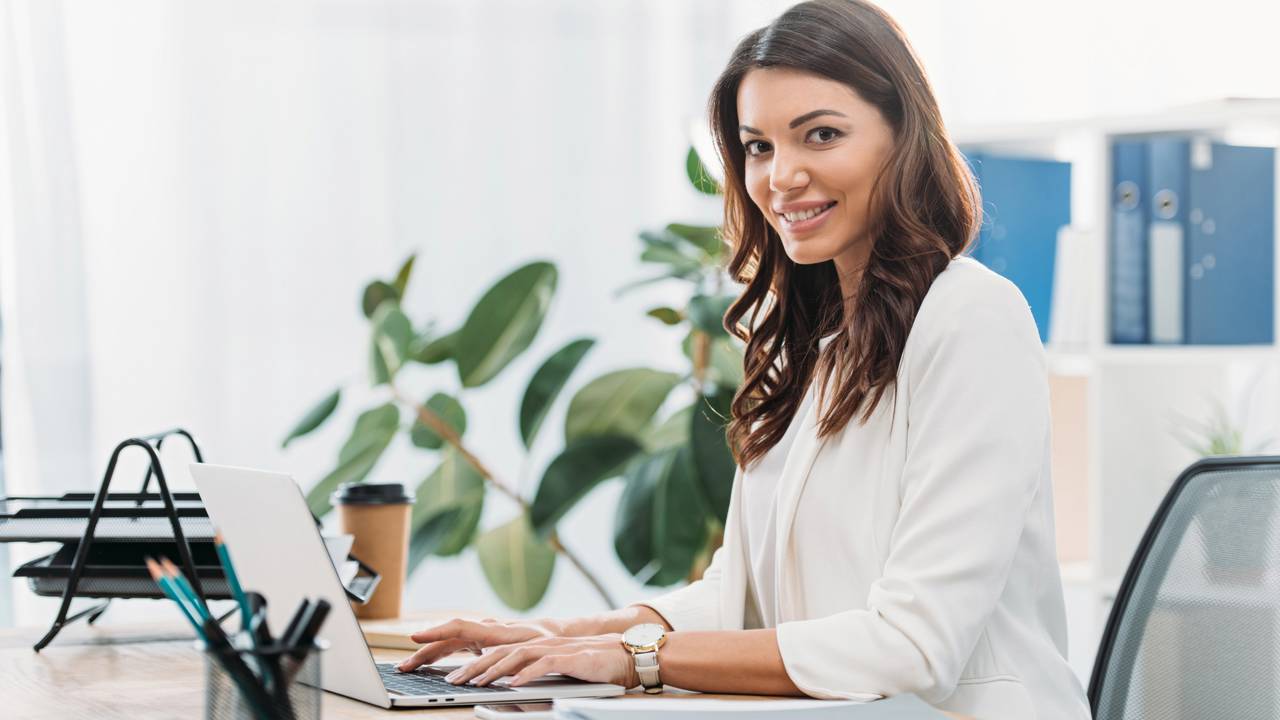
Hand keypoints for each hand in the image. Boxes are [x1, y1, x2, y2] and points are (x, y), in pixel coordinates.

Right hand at [397, 617, 565, 671]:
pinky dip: (440, 653)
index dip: (436, 633)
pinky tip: (429, 663)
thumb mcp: (529, 649)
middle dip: (423, 652)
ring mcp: (480, 634)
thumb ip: (507, 655)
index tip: (415, 637)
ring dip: (428, 654)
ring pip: (448, 642)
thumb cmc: (543, 641)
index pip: (457, 628)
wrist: (553, 634)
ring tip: (409, 667)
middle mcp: (482, 629)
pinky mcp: (481, 641)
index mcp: (491, 629)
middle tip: (403, 667)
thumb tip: (487, 664)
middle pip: (446, 639)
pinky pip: (456, 646)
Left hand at [441, 634, 638, 688]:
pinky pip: (543, 665)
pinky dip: (526, 674)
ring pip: (517, 657)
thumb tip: (514, 683)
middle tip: (455, 680)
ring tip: (477, 682)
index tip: (458, 677)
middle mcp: (543, 644)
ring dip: (494, 670)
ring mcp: (556, 649)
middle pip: (501, 653)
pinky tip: (513, 683)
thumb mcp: (561, 666)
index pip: (500, 653)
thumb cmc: (596, 663)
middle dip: (475, 667)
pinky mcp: (571, 658)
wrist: (627, 654)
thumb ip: (538, 671)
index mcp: (538, 646)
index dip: (477, 664)